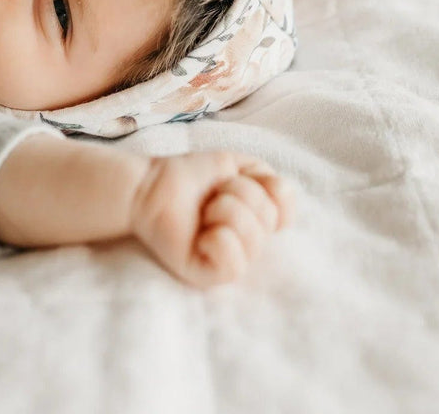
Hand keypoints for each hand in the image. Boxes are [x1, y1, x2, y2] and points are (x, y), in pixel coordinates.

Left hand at [129, 151, 293, 287]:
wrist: (151, 185)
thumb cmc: (191, 176)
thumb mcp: (235, 164)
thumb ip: (267, 176)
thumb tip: (285, 195)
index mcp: (257, 218)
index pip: (286, 211)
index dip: (271, 192)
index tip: (242, 179)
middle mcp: (248, 242)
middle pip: (268, 220)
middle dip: (239, 193)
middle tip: (213, 193)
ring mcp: (229, 260)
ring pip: (253, 240)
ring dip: (225, 211)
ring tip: (204, 210)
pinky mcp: (209, 275)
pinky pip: (234, 265)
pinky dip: (220, 240)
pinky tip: (202, 234)